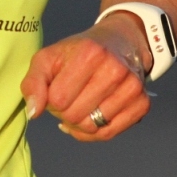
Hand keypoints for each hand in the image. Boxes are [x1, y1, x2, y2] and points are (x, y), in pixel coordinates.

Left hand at [21, 17, 149, 141]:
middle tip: (69, 98)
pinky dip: (95, 132)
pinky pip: (110, 134)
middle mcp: (115, 69)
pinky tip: (91, 117)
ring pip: (92, 128)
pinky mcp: (142, 103)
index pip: (58, 100)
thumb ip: (33, 83)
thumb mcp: (48, 58)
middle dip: (65, 112)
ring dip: (79, 123)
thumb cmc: (78, 52)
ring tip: (81, 104)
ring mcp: (133, 87)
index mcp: (90, 53)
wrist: (119, 42)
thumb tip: (34, 113)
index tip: (57, 88)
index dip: (51, 100)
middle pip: (75, 116)